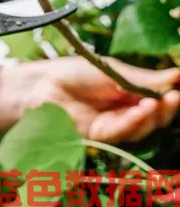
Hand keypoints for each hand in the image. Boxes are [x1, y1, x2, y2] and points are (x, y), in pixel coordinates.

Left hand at [0, 57, 179, 143]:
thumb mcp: (112, 71)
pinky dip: (132, 122)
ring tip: (156, 102)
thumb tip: (177, 75)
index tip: (178, 86)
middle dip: (167, 107)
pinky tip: (140, 111)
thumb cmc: (72, 73)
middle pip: (155, 117)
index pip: (158, 98)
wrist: (40, 84)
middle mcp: (124, 111)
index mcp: (129, 93)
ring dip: (152, 116)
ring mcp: (112, 125)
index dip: (170, 94)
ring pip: (141, 127)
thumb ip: (142, 78)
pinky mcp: (98, 136)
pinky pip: (121, 132)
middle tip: (173, 96)